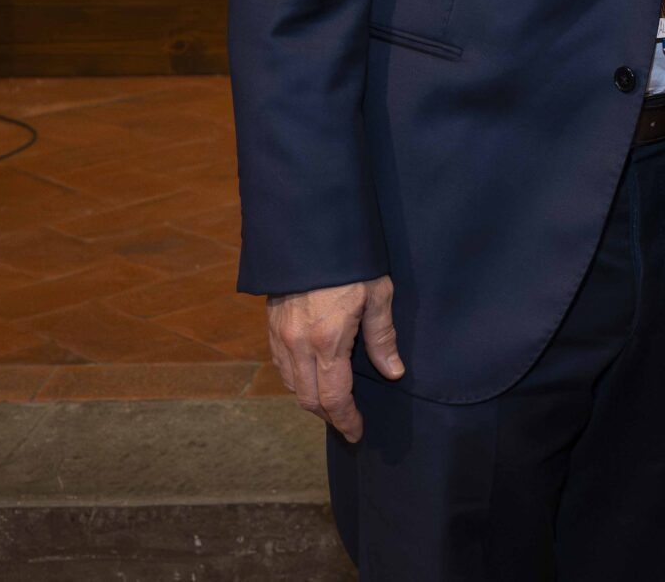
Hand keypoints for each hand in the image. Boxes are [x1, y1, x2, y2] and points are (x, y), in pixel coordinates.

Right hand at [266, 277, 402, 442]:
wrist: (310, 233)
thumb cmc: (352, 262)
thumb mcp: (378, 295)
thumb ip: (383, 337)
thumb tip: (394, 372)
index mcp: (327, 341)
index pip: (333, 398)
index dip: (346, 420)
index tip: (357, 432)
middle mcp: (297, 344)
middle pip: (308, 399)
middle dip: (328, 416)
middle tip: (348, 423)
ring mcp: (280, 336)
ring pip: (291, 384)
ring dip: (311, 399)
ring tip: (334, 403)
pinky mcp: (271, 326)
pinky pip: (281, 365)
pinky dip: (297, 379)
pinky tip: (313, 376)